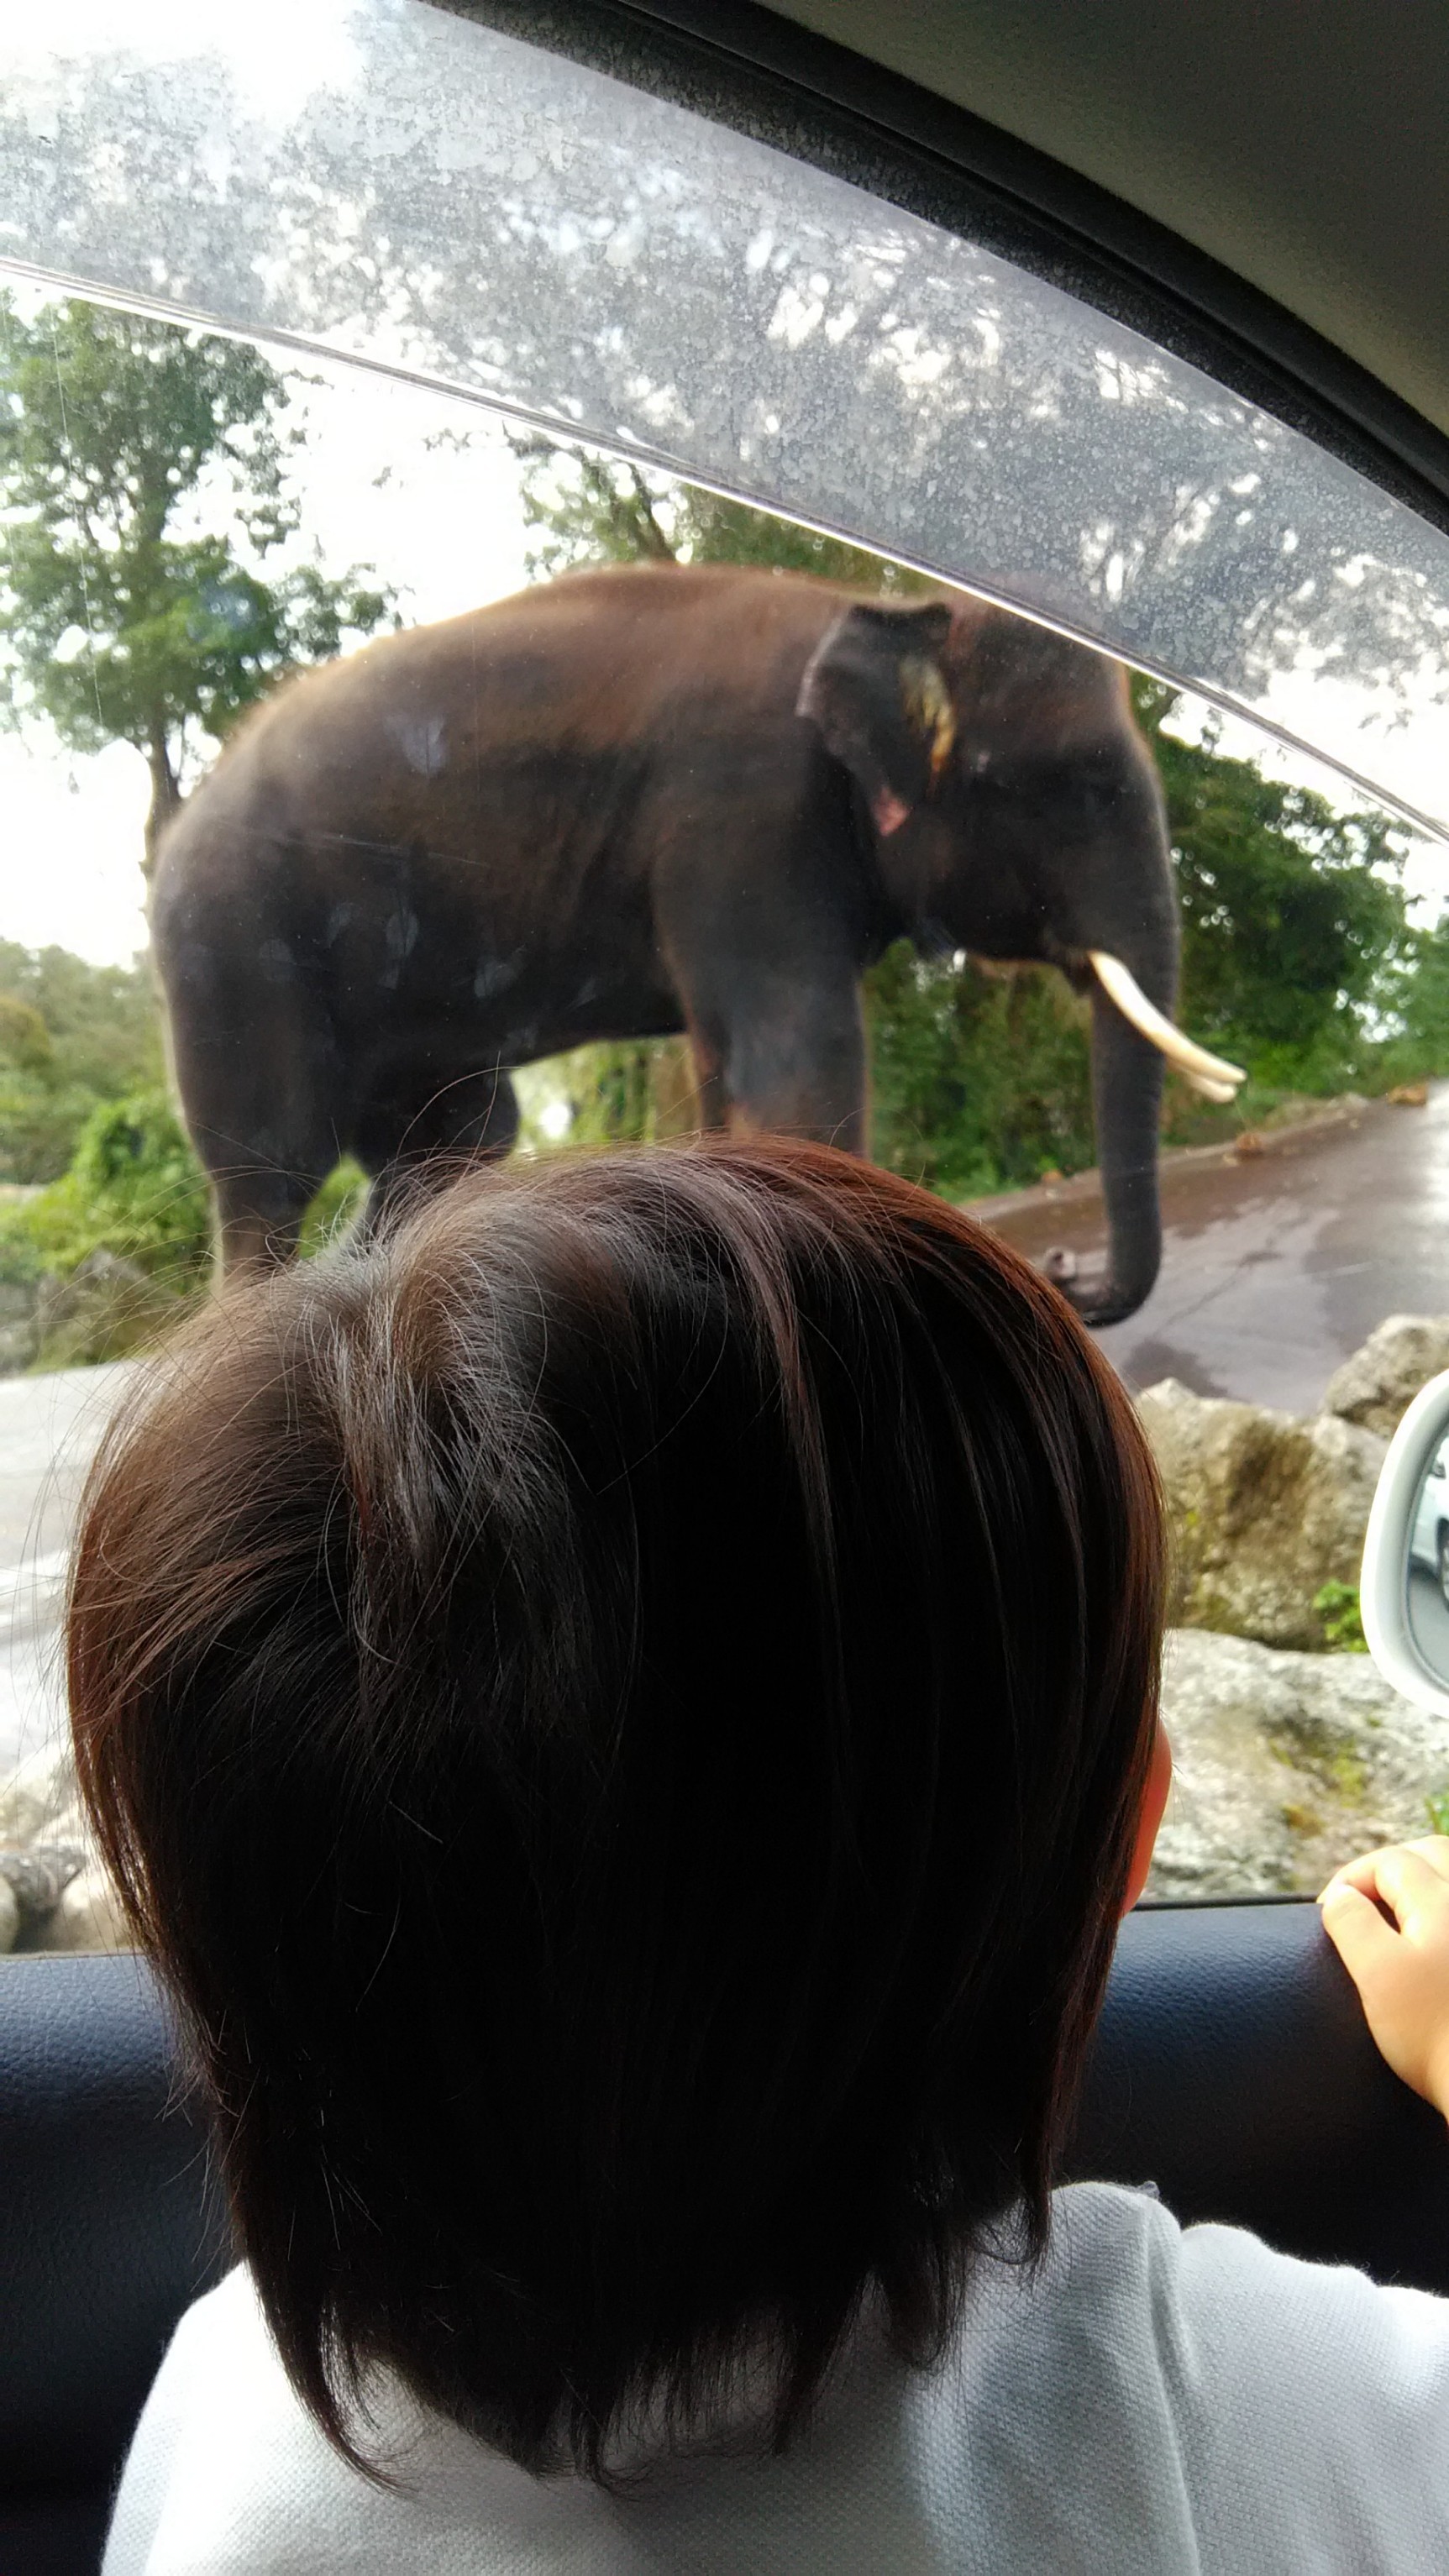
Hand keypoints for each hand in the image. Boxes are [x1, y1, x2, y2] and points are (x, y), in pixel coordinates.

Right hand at [1318, 1838, 1448, 2122]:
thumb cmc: (1436, 2036)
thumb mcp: (1377, 1974)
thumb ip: (1352, 1923)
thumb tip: (1341, 1897)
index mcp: (1442, 1901)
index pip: (1389, 1862)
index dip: (1351, 1878)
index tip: (1327, 1912)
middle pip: (1430, 1855)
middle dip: (1389, 1866)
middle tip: (1361, 1899)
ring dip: (1422, 1879)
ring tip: (1395, 1907)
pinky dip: (1441, 1906)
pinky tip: (1430, 1935)